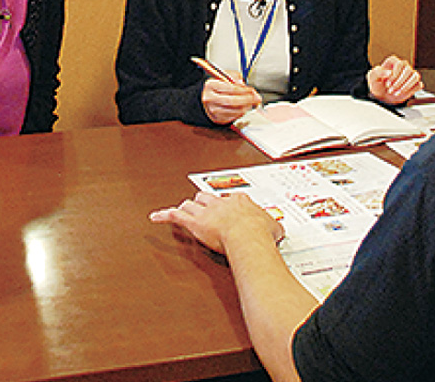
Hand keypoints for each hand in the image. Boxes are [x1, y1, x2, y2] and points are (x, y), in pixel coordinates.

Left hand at [150, 191, 282, 254]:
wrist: (248, 236)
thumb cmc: (260, 233)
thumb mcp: (274, 229)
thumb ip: (274, 228)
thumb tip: (279, 231)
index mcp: (239, 201)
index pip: (230, 198)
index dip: (226, 205)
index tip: (228, 209)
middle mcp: (220, 203)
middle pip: (206, 197)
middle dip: (203, 202)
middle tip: (201, 206)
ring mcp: (206, 212)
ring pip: (191, 204)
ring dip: (186, 208)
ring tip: (182, 211)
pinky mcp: (195, 222)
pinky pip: (176, 217)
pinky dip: (164, 216)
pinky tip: (156, 216)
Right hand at [201, 77, 262, 125]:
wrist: (203, 98)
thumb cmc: (215, 87)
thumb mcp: (222, 77)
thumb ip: (234, 77)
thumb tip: (243, 84)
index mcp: (210, 85)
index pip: (230, 88)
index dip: (244, 90)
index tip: (252, 90)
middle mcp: (210, 98)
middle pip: (232, 101)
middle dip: (247, 100)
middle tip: (256, 98)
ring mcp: (213, 109)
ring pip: (234, 110)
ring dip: (246, 107)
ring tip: (251, 103)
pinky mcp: (217, 118)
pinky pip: (232, 117)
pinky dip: (241, 113)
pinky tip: (244, 108)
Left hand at [366, 55, 421, 104]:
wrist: (381, 94)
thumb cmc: (377, 83)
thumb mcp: (372, 77)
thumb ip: (378, 72)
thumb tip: (389, 72)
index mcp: (393, 61)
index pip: (399, 64)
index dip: (394, 75)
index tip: (387, 84)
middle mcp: (403, 66)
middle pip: (408, 71)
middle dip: (399, 83)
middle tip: (390, 90)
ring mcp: (410, 75)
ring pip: (415, 77)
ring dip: (406, 86)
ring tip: (396, 93)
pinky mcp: (414, 84)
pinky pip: (419, 85)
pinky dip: (412, 90)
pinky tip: (402, 93)